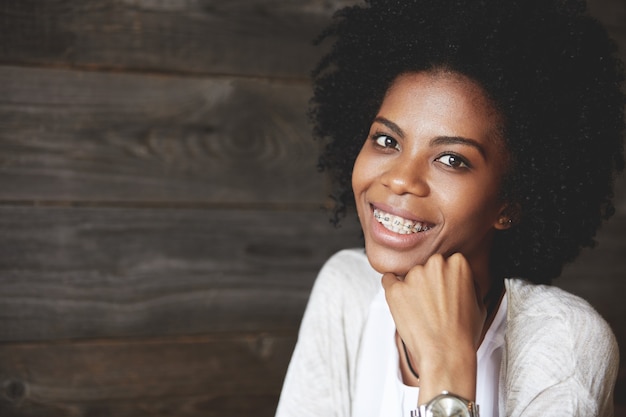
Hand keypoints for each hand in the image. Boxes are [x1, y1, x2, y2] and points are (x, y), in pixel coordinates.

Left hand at [381, 252, 487, 403]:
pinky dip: (393, 290)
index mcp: (458, 263)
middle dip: (427, 282)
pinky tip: (402, 303)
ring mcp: (413, 275)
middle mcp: (435, 264)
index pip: (445, 263)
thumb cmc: (463, 333)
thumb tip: (459, 277)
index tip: (443, 292)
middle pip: (426, 267)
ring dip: (411, 288)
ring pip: (408, 275)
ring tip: (421, 311)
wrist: (446, 354)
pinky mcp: (395, 289)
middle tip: (432, 303)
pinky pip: (388, 280)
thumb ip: (468, 282)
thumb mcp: (479, 302)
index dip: (444, 280)